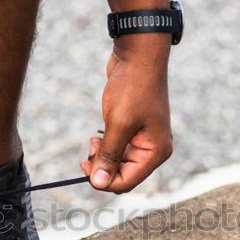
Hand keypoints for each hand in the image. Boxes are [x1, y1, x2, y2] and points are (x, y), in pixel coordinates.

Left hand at [81, 35, 172, 192]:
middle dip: (103, 169)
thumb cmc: (133, 87)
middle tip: (86, 154)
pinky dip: (106, 148)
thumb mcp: (118, 123)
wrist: (138, 55)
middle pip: (124, 176)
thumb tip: (98, 183)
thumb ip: (108, 155)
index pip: (127, 182)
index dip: (104, 180)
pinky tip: (97, 137)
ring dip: (103, 158)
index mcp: (156, 152)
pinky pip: (119, 150)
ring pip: (120, 164)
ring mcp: (145, 140)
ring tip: (92, 142)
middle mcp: (153, 150)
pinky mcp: (135, 131)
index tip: (84, 166)